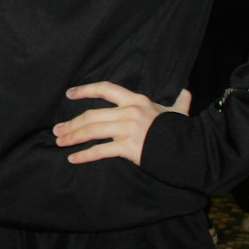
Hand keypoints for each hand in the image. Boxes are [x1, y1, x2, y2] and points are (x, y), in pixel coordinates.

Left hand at [52, 83, 192, 166]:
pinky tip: (73, 159)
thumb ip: (180, 101)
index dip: (86, 90)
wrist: (191, 149)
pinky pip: (100, 151)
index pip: (106, 89)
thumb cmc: (182, 130)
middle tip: (57, 130)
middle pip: (92, 115)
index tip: (69, 94)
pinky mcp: (128, 147)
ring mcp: (127, 129)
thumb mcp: (179, 111)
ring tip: (60, 141)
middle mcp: (129, 112)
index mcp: (137, 100)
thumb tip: (186, 92)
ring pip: (92, 131)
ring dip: (72, 136)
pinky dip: (84, 155)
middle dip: (71, 123)